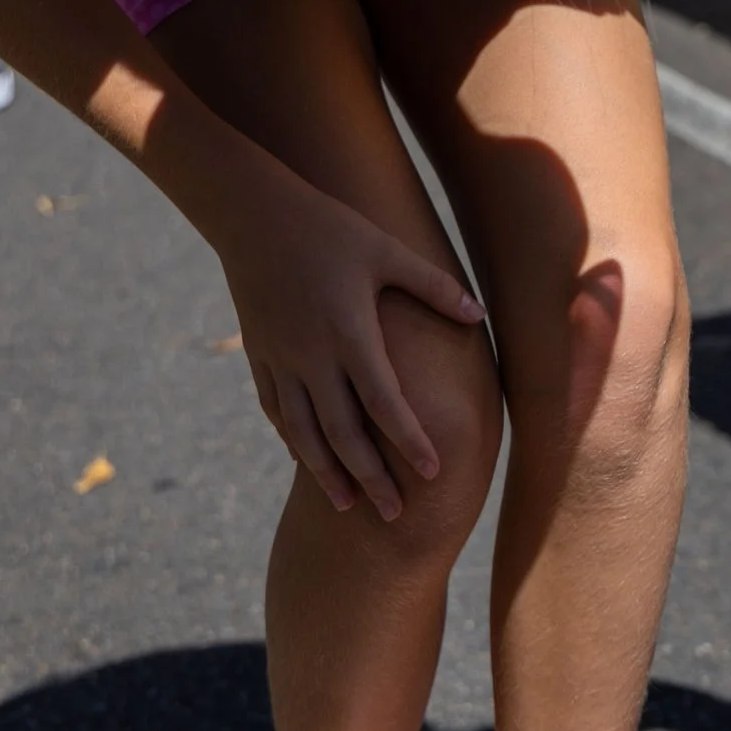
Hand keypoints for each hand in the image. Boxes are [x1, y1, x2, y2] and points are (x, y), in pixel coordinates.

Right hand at [214, 164, 486, 520]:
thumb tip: (479, 315)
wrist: (251, 214)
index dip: (409, 441)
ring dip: (328, 473)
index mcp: (350, 333)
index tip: (433, 473)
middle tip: (395, 516)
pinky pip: (277, 411)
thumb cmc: (330, 227)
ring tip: (350, 505)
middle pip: (343, 433)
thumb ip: (435, 286)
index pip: (385, 403)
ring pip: (304, 432)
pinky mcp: (260, 356)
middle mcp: (312, 357)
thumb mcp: (388, 250)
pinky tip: (310, 462)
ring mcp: (281, 360)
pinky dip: (296, 442)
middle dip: (371, 478)